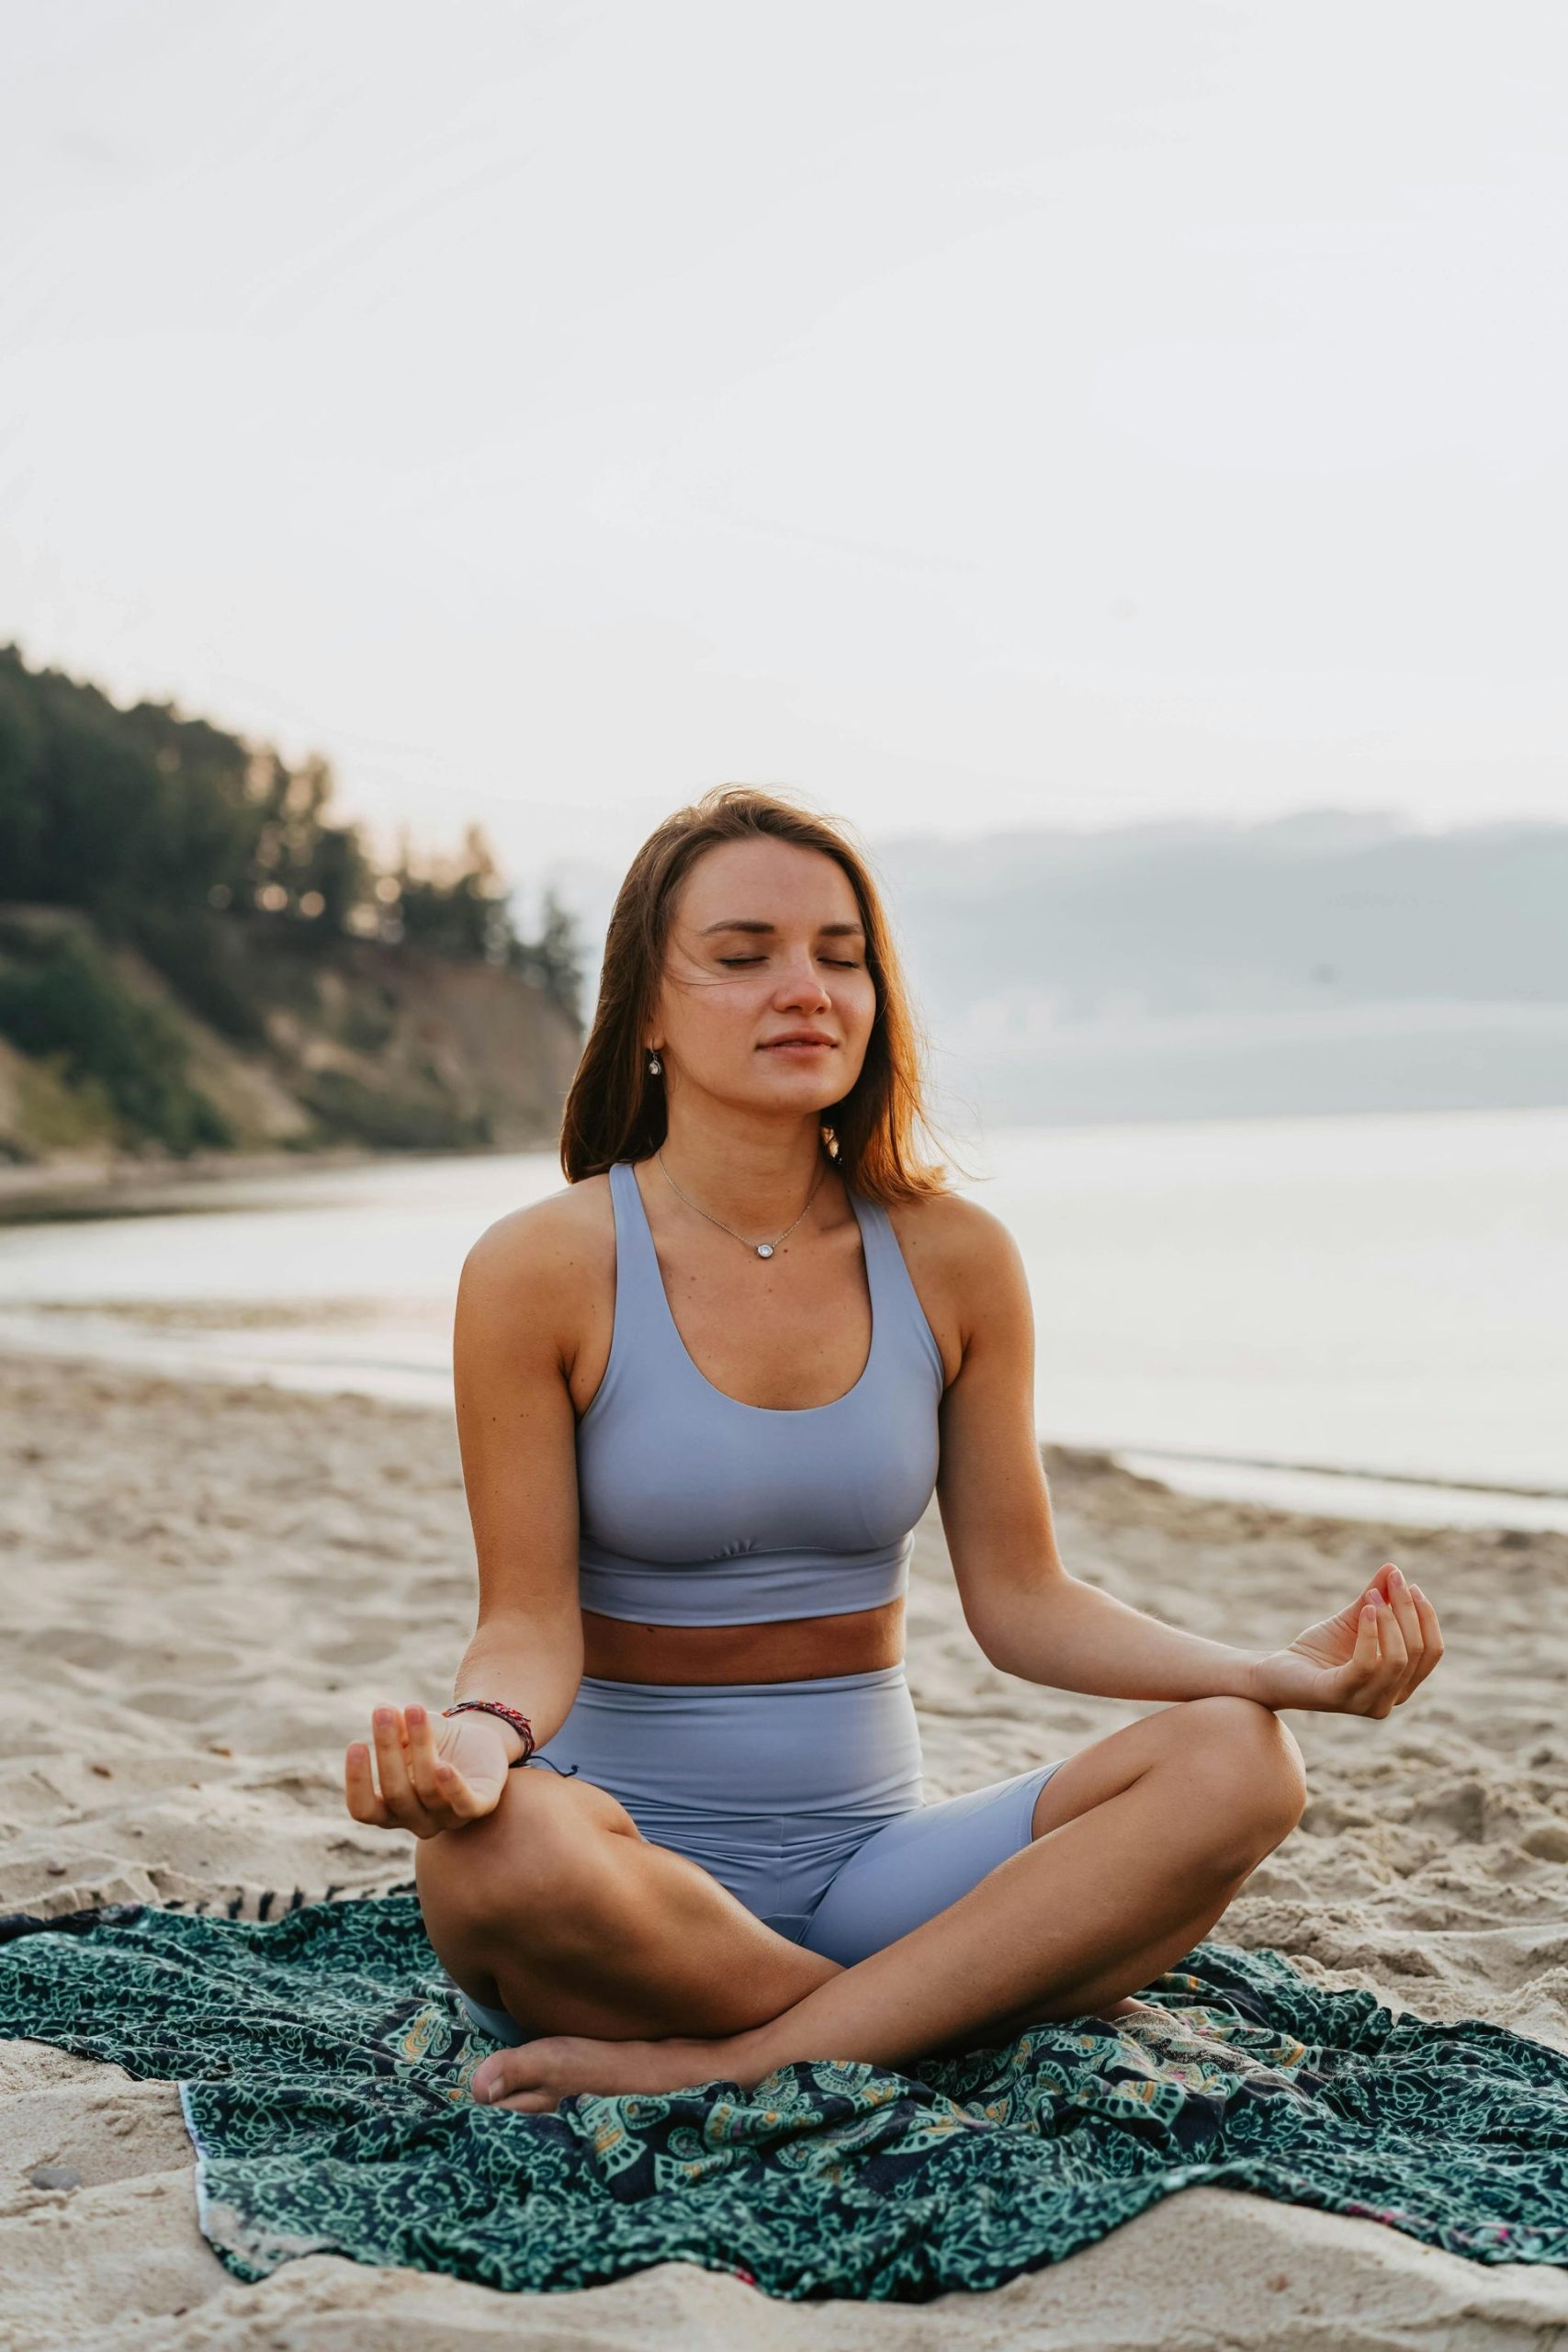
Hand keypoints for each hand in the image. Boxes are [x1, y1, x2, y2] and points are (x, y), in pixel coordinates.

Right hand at [344, 1702, 511, 1837]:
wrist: (479, 1744)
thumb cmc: (435, 1743)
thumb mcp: (410, 1734)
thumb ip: (396, 1728)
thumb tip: (383, 1710)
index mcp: (390, 1809)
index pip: (364, 1809)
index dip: (358, 1782)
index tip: (356, 1744)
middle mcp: (416, 1820)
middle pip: (396, 1793)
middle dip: (388, 1750)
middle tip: (384, 1713)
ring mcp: (447, 1818)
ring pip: (428, 1790)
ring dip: (420, 1748)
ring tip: (415, 1710)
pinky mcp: (479, 1807)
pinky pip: (464, 1804)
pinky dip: (452, 1787)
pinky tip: (443, 1766)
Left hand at [1249, 1561, 1443, 1715]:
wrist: (1277, 1671)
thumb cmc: (1319, 1649)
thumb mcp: (1353, 1619)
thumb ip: (1376, 1598)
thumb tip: (1394, 1568)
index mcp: (1401, 1684)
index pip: (1433, 1651)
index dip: (1426, 1616)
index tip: (1410, 1584)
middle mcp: (1391, 1699)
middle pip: (1417, 1652)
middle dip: (1408, 1610)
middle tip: (1393, 1580)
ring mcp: (1367, 1703)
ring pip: (1398, 1660)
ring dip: (1390, 1620)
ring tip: (1373, 1595)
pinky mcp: (1340, 1696)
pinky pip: (1366, 1665)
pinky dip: (1369, 1634)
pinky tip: (1363, 1610)